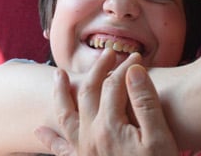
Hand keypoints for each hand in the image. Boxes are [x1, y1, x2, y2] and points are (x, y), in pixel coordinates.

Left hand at [35, 49, 179, 155]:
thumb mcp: (160, 137)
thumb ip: (145, 102)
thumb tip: (133, 70)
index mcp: (109, 127)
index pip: (114, 85)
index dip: (126, 68)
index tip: (138, 58)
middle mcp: (90, 137)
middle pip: (88, 93)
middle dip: (98, 70)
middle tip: (108, 54)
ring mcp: (84, 151)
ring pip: (66, 116)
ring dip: (61, 94)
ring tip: (57, 75)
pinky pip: (62, 150)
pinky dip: (50, 139)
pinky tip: (40, 132)